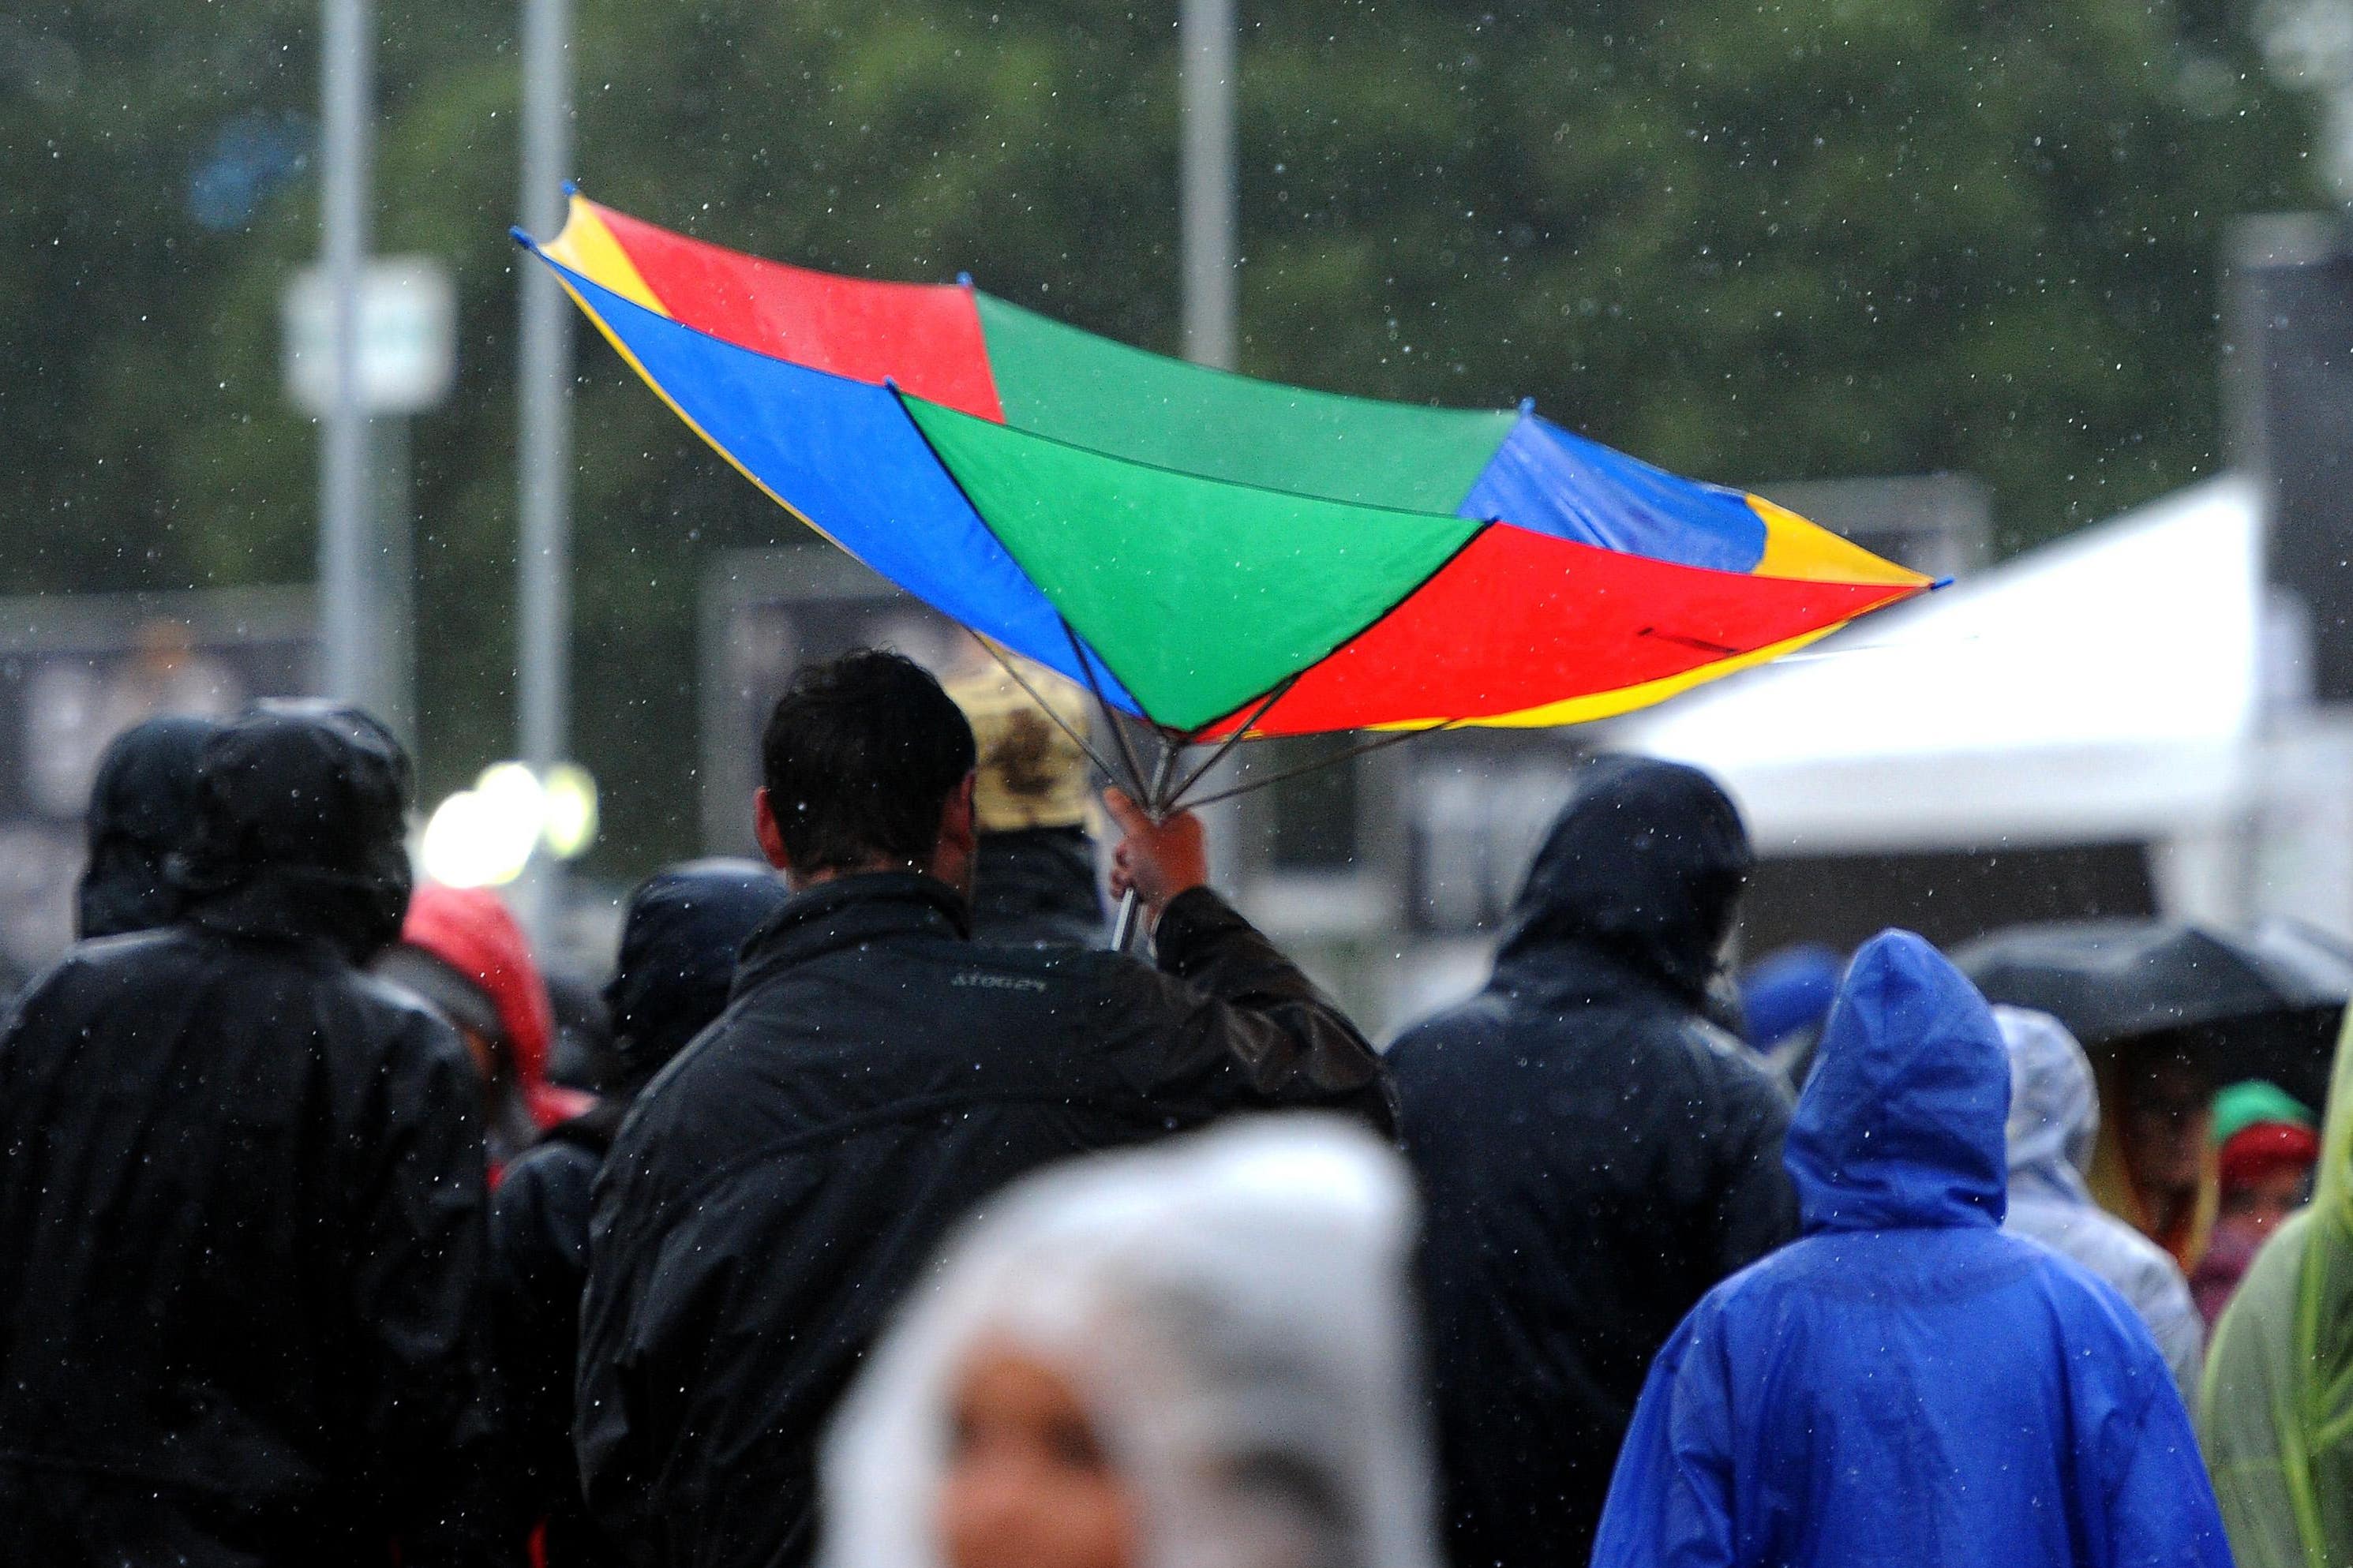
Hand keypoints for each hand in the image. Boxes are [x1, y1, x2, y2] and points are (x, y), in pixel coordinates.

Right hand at [1104, 787, 1208, 918]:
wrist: (1176, 914)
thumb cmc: (1167, 872)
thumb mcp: (1141, 835)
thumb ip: (1125, 813)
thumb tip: (1112, 793)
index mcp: (1183, 825)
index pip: (1152, 811)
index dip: (1136, 822)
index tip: (1131, 830)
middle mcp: (1178, 844)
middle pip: (1136, 837)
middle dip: (1125, 853)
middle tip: (1131, 860)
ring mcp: (1167, 866)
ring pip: (1130, 860)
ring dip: (1123, 871)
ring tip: (1132, 880)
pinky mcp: (1157, 885)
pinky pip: (1131, 879)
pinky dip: (1125, 886)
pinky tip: (1128, 892)